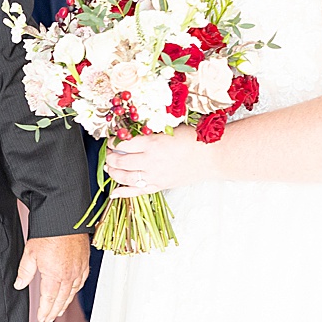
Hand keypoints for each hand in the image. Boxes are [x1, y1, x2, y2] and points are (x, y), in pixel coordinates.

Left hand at [15, 233, 91, 321]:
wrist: (65, 219)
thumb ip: (24, 272)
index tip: (41, 318)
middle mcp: (69, 275)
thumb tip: (19, 284)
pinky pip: (81, 281)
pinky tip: (72, 292)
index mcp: (54, 275)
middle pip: (61, 299)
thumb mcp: (30, 253)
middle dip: (54, 311)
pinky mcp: (84, 262)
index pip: (49, 299)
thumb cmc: (48, 233)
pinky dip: (76, 290)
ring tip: (59, 310)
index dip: (45, 311)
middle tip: (49, 318)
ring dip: (65, 303)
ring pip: (72, 292)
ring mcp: (78, 269)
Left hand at [103, 127, 219, 195]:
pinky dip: (123, 193)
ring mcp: (154, 176)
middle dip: (110, 157)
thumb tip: (135, 131)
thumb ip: (151, 132)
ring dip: (113, 172)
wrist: (213, 156)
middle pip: (120, 161)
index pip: (123, 143)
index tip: (112, 140)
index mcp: (152, 143)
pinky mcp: (160, 186)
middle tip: (108, 153)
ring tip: (109, 168)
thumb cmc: (195, 139)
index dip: (113, 141)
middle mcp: (150, 161)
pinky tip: (113, 193)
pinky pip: (137, 192)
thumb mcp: (170, 129)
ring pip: (125, 177)